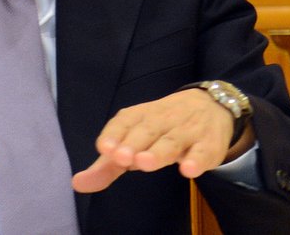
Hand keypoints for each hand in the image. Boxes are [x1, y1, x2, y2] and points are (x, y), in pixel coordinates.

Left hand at [71, 88, 254, 192]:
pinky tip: (189, 169)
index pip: (125, 120)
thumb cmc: (164, 127)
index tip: (105, 148)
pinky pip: (203, 151)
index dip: (115, 134)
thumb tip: (77, 183)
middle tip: (121, 158)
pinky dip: (196, 159)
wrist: (212, 106)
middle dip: (133, 143)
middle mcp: (163, 120)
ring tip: (144, 163)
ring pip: (172, 141)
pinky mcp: (208, 144)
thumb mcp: (134, 140)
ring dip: (158, 151)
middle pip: (147, 130)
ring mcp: (187, 131)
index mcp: (142, 116)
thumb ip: (108, 165)